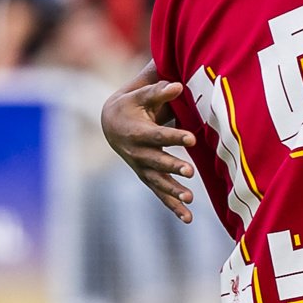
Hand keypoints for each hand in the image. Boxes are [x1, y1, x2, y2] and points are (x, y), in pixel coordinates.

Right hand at [101, 64, 197, 222]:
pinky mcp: (146, 176)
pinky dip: (172, 206)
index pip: (158, 136)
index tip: (191, 139)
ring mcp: (141, 167)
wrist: (110, 123)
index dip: (174, 137)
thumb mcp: (140, 95)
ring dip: (173, 191)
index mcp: (136, 132)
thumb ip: (159, 91)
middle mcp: (137, 153)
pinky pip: (159, 193)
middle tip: (190, 171)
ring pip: (157, 182)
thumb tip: (178, 85)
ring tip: (190, 199)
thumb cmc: (131, 105)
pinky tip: (188, 218)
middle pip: (157, 162)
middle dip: (172, 167)